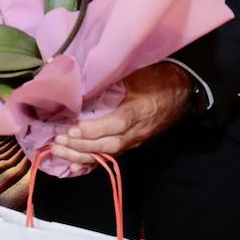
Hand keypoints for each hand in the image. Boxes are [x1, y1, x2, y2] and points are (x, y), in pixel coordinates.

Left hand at [49, 62, 190, 165]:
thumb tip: (83, 81)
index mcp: (140, 110)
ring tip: (58, 151)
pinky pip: (111, 157)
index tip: (73, 128)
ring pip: (108, 154)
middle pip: (109, 145)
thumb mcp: (137, 73)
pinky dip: (91, 162)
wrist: (181, 91)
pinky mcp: (132, 144)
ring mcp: (135, 140)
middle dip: (81, 146)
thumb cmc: (157, 78)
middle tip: (57, 140)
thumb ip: (113, 80)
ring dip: (81, 156)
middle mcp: (137, 130)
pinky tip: (74, 166)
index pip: (116, 124)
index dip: (94, 130)